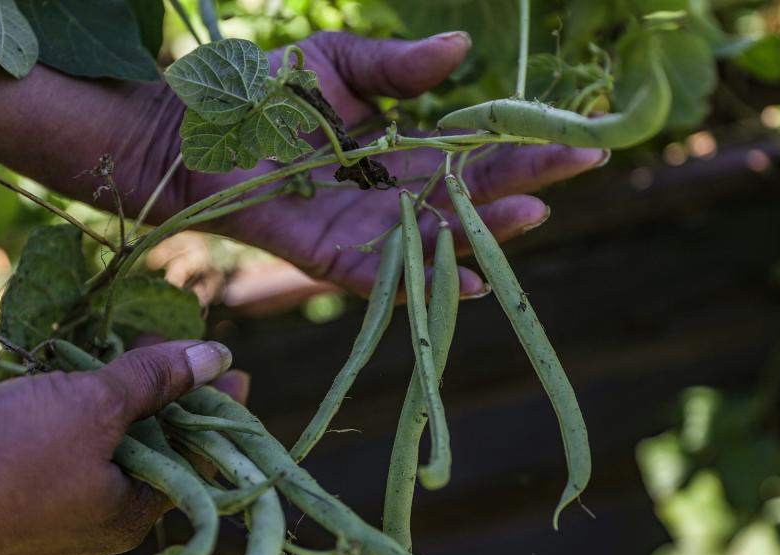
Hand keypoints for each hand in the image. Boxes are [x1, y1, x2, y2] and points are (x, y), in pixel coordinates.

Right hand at [0, 341, 233, 554]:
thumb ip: (155, 382)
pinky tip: (69, 389)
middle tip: (166, 351)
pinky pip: (62, 460)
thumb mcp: (92, 406)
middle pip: (150, 453)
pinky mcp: (12, 506)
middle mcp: (97, 527)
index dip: (216, 410)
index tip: (234, 373)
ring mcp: (51, 521)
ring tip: (121, 358)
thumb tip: (219, 359)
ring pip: (102, 454)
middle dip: (162, 398)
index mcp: (130, 514)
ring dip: (115, 405)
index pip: (197, 456)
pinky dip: (75, 422)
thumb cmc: (5, 458)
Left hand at [109, 32, 607, 296]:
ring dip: (488, 232)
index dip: (526, 143)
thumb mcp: (342, 66)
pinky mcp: (332, 258)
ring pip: (441, 238)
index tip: (580, 132)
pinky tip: (472, 276)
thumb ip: (398, 67)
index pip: (479, 153)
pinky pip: (387, 277)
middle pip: (473, 196)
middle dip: (527, 181)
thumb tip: (463, 49)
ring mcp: (369, 231)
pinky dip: (427, 280)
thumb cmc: (264, 95)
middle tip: (584, 162)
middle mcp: (397, 198)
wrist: (195, 130)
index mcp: (405, 154)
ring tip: (535, 211)